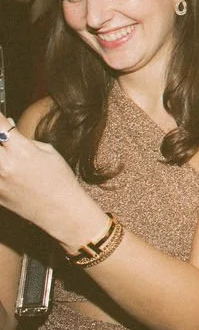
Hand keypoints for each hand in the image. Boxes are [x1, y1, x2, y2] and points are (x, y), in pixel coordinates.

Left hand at [0, 121, 93, 238]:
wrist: (61, 211)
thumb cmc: (60, 180)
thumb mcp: (48, 152)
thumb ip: (24, 139)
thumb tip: (7, 125)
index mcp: (21, 152)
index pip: (0, 125)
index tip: (1, 117)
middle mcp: (4, 166)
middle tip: (3, 140)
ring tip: (7, 155)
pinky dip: (0, 166)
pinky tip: (8, 168)